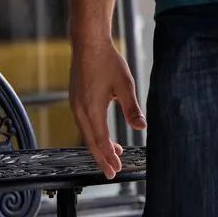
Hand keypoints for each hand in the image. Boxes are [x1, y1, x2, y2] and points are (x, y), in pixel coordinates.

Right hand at [69, 37, 145, 178]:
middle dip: (102, 158)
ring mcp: (75, 106)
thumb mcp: (125, 84)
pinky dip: (94, 134)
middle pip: (91, 142)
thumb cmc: (107, 61)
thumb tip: (142, 127)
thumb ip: (132, 108)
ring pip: (87, 133)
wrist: (88, 44)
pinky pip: (84, 124)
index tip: (115, 170)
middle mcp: (80, 111)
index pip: (101, 141)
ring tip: (114, 154)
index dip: (108, 157)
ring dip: (99, 146)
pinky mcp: (76, 101)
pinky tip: (104, 134)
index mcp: (91, 109)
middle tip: (112, 172)